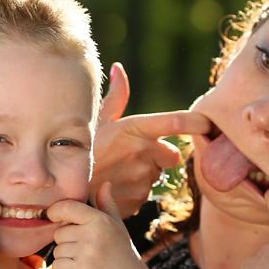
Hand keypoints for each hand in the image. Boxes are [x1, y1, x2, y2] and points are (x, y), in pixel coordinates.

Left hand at [47, 182, 152, 268]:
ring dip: (66, 259)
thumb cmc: (121, 254)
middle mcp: (93, 233)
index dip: (55, 211)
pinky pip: (57, 266)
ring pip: (57, 251)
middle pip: (59, 233)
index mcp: (100, 220)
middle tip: (84, 252)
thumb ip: (107, 205)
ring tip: (86, 262)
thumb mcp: (117, 227)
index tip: (53, 217)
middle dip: (66, 243)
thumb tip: (105, 184)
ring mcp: (87, 252)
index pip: (68, 207)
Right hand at [92, 62, 210, 217]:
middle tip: (130, 155)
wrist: (62, 192)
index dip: (195, 121)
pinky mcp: (139, 200)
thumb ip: (115, 97)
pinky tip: (114, 186)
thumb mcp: (95, 121)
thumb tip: (119, 69)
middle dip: (158, 156)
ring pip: (156, 175)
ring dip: (143, 173)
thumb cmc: (78, 151)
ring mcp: (142, 179)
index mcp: (134, 129)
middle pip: (170, 155)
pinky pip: (145, 193)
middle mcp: (142, 153)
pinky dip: (133, 191)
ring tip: (116, 172)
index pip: (174, 122)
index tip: (207, 122)